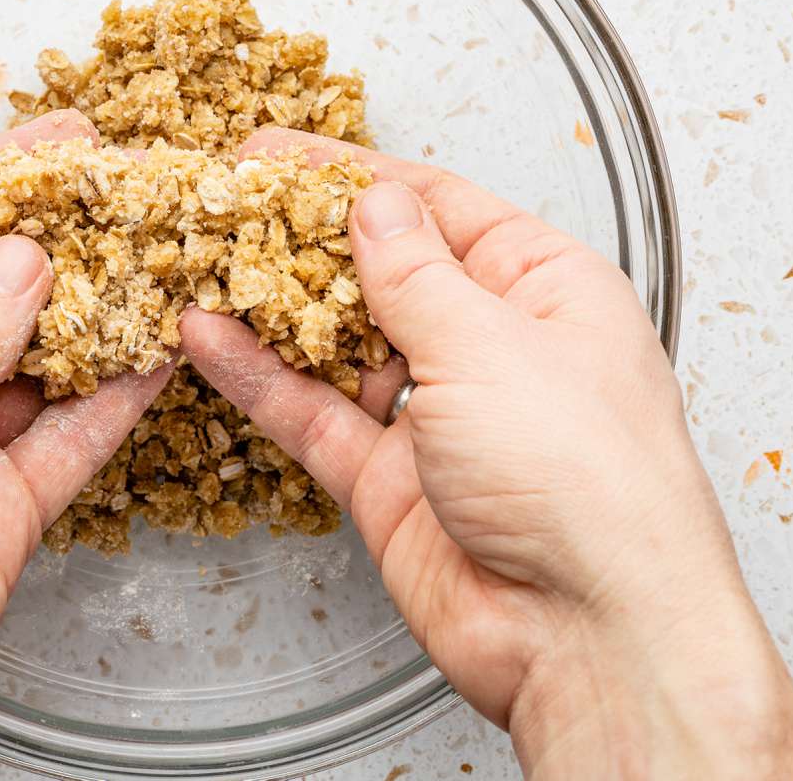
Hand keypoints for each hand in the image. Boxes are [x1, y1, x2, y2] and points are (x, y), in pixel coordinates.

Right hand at [180, 127, 792, 778]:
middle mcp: (493, 347)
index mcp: (544, 291)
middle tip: (224, 204)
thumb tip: (374, 205)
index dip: (355, 177)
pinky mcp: (391, 479)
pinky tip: (211, 340)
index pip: (438, 208)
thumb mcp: (493, 346)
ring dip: (274, 309)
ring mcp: (438, 415)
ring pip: (340, 343)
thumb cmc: (589, 484)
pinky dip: (263, 378)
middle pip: (381, 273)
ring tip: (202, 264)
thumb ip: (415, 273)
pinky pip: (315, 412)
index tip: (279, 155)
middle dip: (303, 242)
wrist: (590, 637)